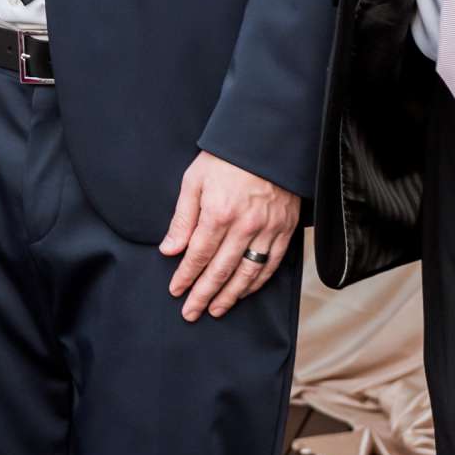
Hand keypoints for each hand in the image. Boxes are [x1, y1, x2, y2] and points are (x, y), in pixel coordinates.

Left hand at [159, 152, 298, 320]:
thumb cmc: (226, 158)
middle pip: (220, 270)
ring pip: (247, 273)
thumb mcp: (194, 180)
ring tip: (216, 309)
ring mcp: (267, 229)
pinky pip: (271, 264)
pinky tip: (244, 292)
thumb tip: (169, 249)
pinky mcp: (284, 230)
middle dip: (203, 294)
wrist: (267, 141)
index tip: (176, 291)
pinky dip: (257, 283)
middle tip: (190, 312)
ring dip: (230, 295)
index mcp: (218, 212)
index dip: (186, 276)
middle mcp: (244, 225)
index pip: (198, 254)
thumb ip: (182, 218)